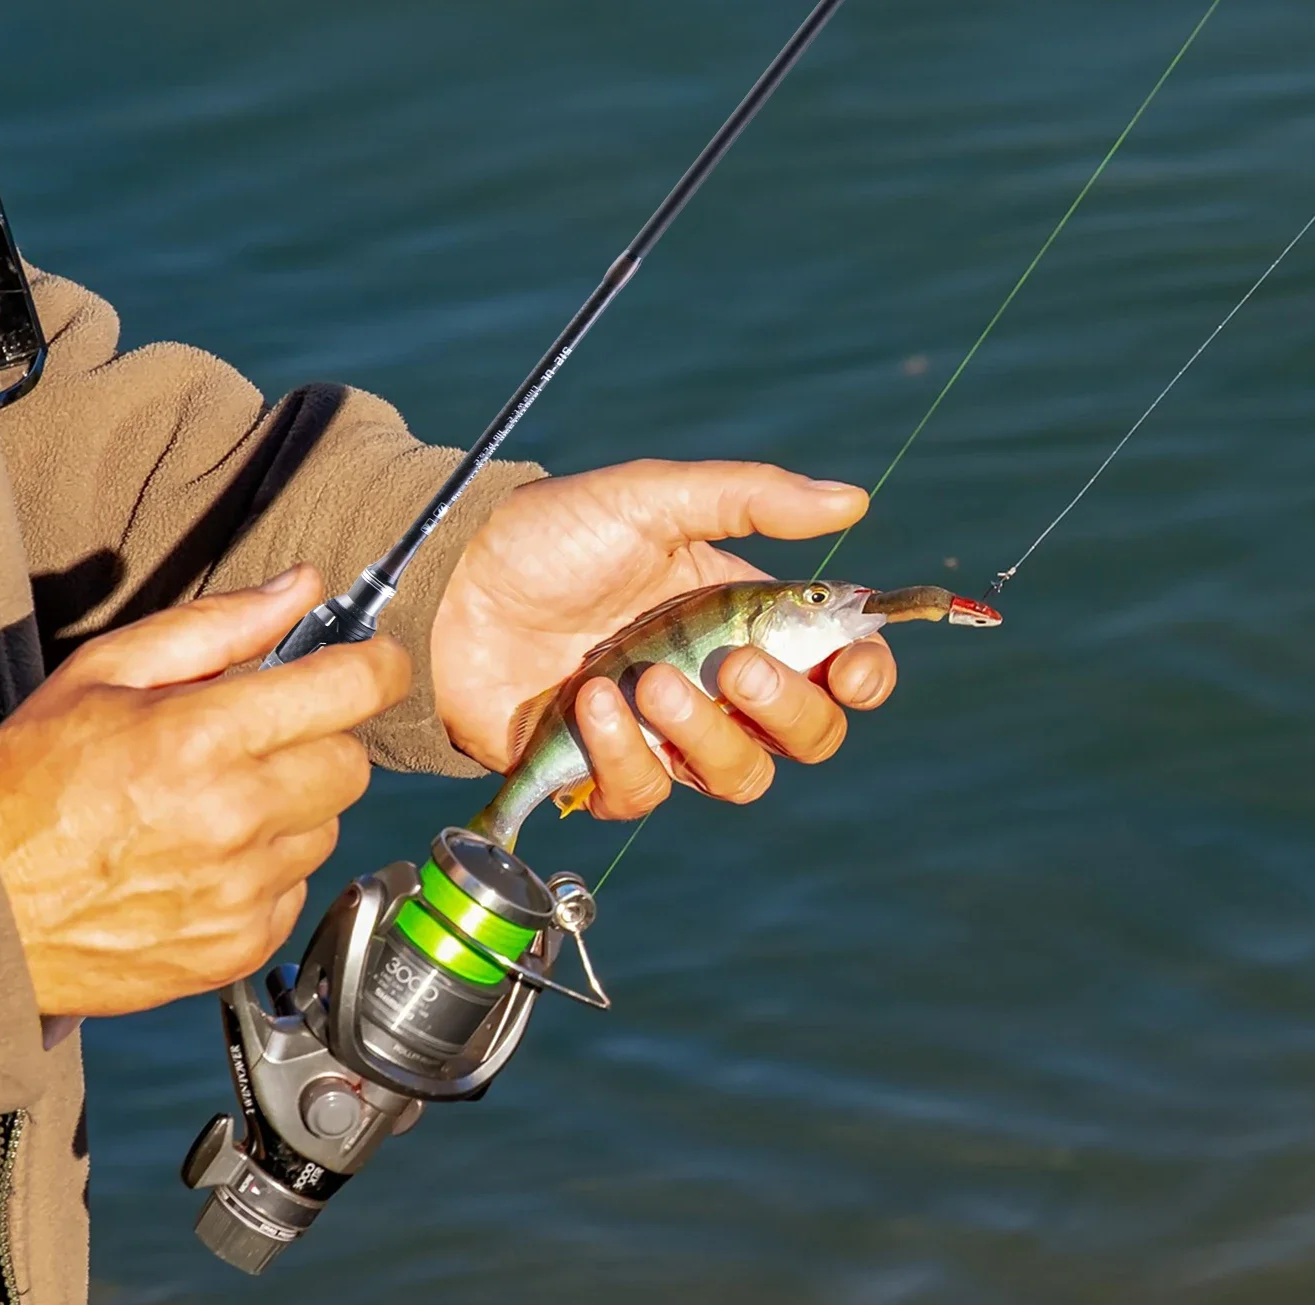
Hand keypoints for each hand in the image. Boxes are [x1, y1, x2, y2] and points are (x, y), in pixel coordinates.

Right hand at [0, 567, 409, 1017]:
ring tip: (217, 808)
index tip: (376, 662)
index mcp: (202, 736)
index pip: (350, 689)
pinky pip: (298, 887)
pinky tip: (209, 862)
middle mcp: (235, 815)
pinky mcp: (244, 943)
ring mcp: (243, 888)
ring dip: (293, 810)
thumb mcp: (105, 674)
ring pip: (327, 827)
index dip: (378, 666)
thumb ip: (217, 624)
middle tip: (259, 742)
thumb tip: (303, 586)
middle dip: (319, 741)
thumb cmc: (31, 785)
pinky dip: (268, 871)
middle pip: (352, 763)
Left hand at [432, 460, 896, 817]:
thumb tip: (854, 501)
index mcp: (745, 619)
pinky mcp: (603, 771)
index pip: (837, 669)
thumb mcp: (651, 500)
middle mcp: (716, 684)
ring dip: (704, 734)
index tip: (854, 667)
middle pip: (805, 737)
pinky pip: (646, 794)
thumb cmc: (551, 535)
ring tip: (647, 679)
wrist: (451, 584)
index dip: (862, 677)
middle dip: (787, 710)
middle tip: (735, 664)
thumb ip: (750, 499)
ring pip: (738, 778)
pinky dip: (623, 754)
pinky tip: (589, 703)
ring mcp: (662, 735)